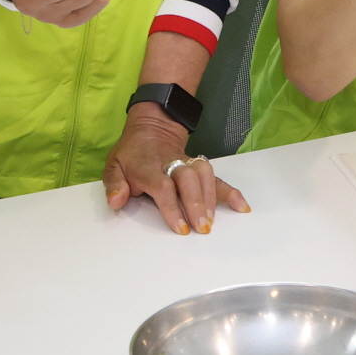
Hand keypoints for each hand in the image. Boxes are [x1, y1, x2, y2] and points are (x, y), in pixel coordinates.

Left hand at [102, 106, 251, 234]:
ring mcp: (187, 163)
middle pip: (188, 179)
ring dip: (211, 198)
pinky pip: (216, 176)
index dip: (172, 207)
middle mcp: (171, 164)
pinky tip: (241, 207)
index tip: (181, 228)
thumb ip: (114, 185)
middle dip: (197, 204)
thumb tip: (116, 201)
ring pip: (204, 174)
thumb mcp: (113, 165)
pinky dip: (230, 191)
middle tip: (202, 228)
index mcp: (148, 167)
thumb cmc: (132, 153)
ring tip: (212, 222)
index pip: (163, 186)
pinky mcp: (198, 166)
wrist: (152, 126)